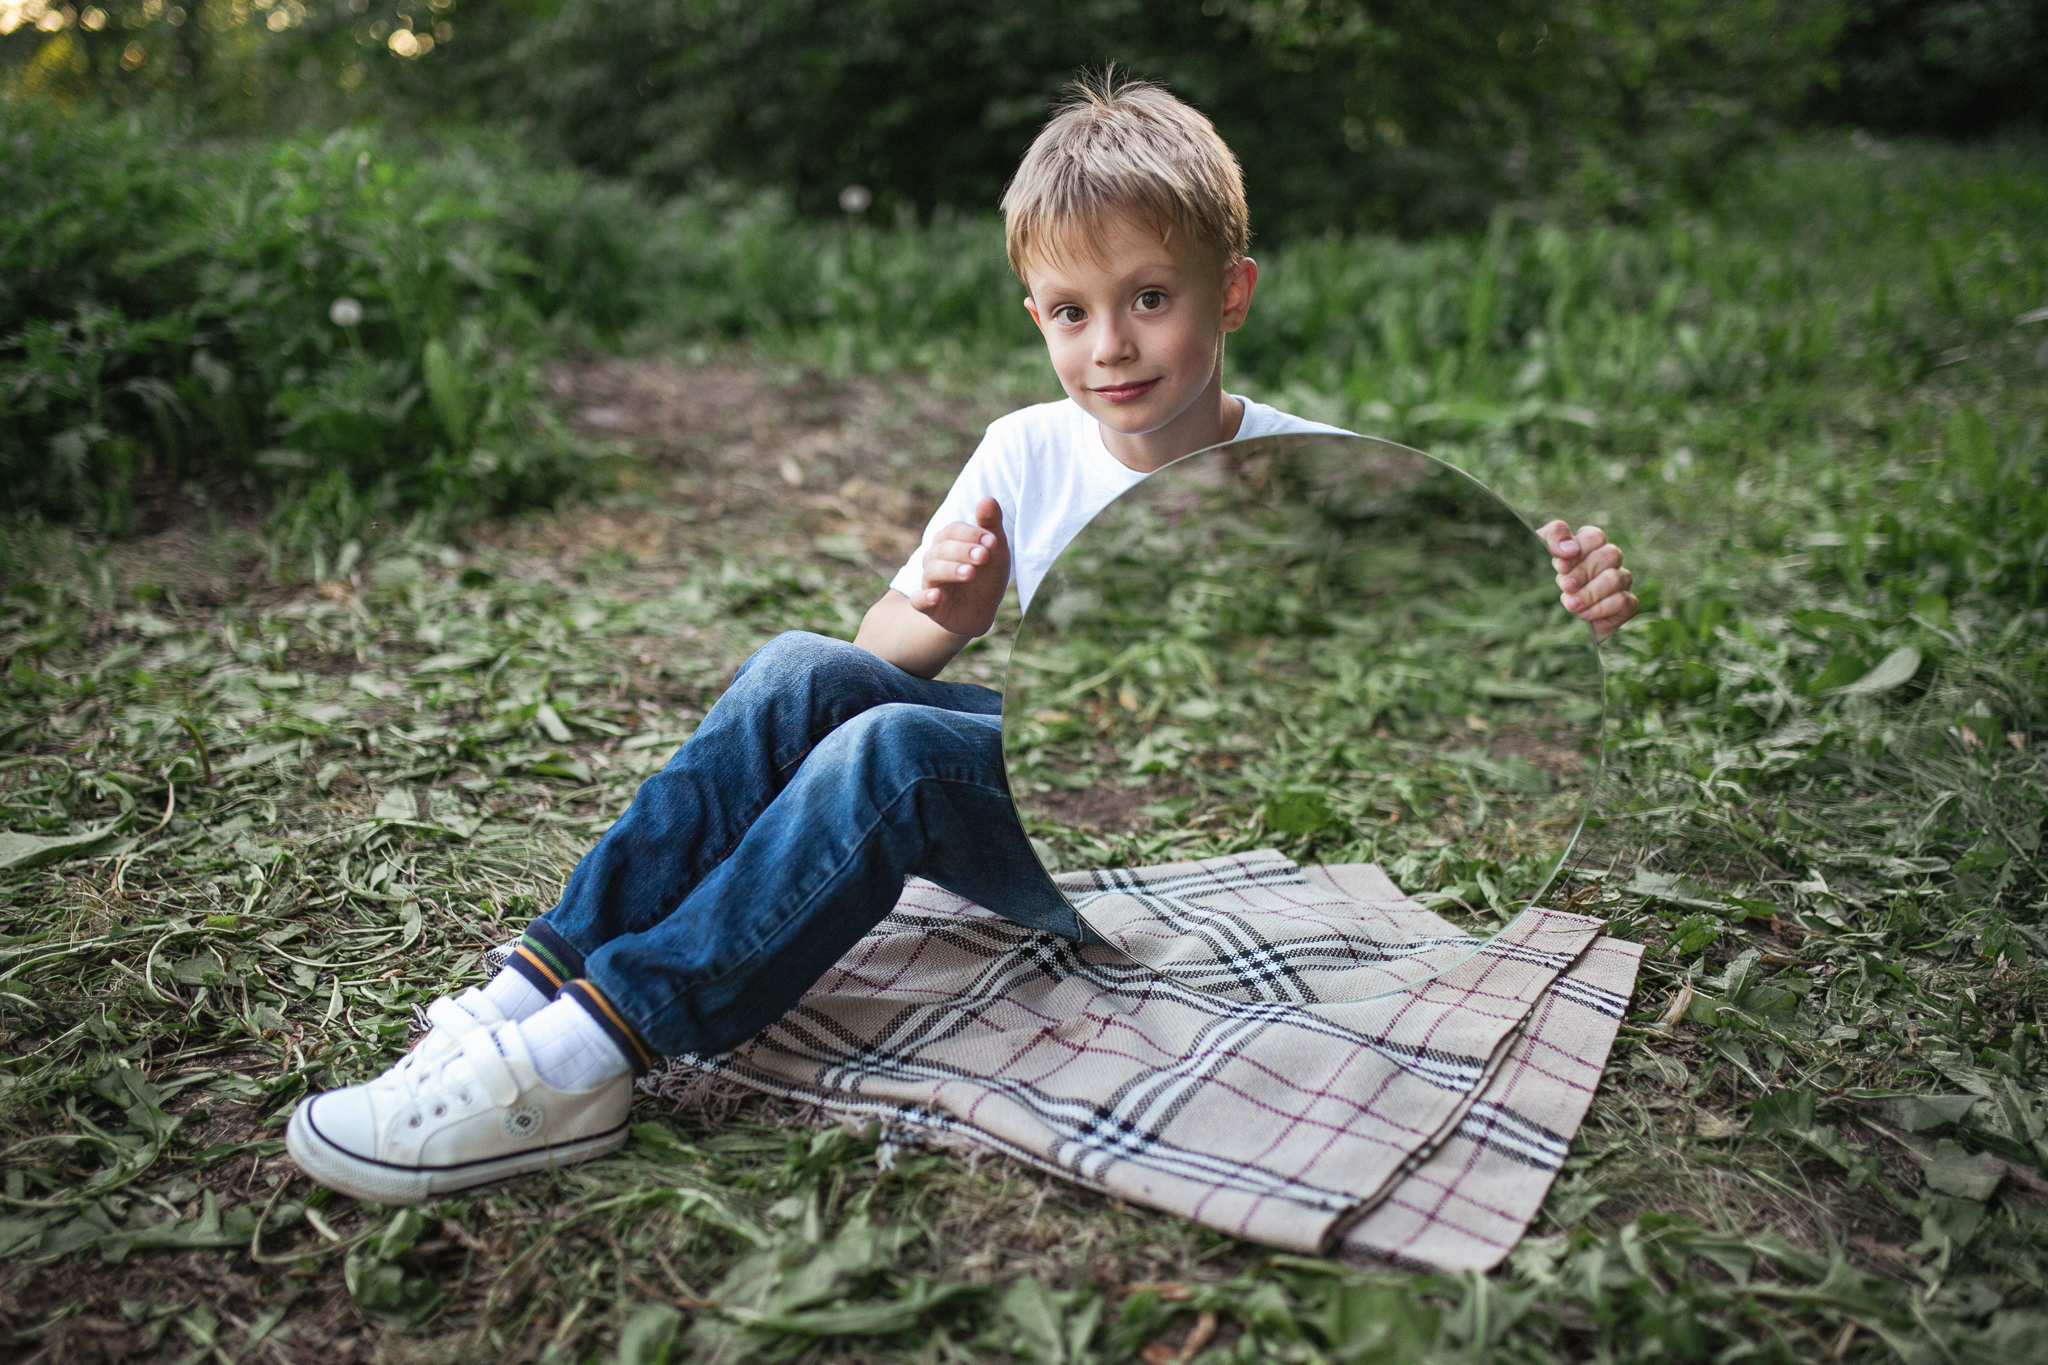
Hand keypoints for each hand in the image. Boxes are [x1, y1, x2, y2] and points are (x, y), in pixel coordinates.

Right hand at [915, 497, 1009, 637]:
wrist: (983, 610)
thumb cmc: (986, 575)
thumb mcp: (995, 550)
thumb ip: (990, 526)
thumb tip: (988, 498)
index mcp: (949, 543)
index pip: (952, 531)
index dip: (970, 533)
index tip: (992, 541)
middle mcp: (935, 560)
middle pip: (941, 549)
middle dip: (963, 551)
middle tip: (984, 556)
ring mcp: (931, 583)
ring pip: (931, 571)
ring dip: (950, 570)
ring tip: (970, 572)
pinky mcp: (930, 607)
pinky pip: (918, 601)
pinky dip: (924, 597)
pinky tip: (936, 596)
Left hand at [1538, 521, 1637, 641]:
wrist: (1557, 618)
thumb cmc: (1552, 576)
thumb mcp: (1542, 550)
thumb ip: (1553, 537)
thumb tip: (1568, 549)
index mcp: (1591, 545)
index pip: (1594, 536)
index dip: (1578, 550)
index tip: (1561, 567)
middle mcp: (1609, 560)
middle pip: (1608, 555)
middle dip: (1583, 573)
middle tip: (1566, 586)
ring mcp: (1621, 580)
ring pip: (1616, 578)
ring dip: (1590, 593)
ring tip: (1571, 604)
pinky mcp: (1626, 603)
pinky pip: (1624, 601)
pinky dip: (1601, 608)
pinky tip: (1583, 614)